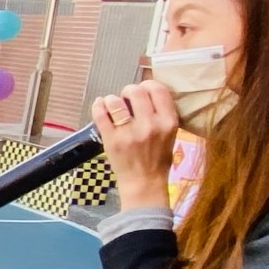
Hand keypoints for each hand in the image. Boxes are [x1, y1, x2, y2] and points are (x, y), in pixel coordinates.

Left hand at [92, 79, 180, 209]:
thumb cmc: (158, 158)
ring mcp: (129, 133)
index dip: (148, 85)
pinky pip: (100, 114)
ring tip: (113, 106)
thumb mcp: (170, 134)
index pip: (158, 89)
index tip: (143, 90)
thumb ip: (161, 113)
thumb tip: (147, 91)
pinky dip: (98, 105)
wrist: (144, 183)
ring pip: (115, 101)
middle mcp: (150, 125)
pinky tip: (101, 105)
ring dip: (112, 100)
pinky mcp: (111, 140)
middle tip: (127, 100)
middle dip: (128, 91)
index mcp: (168, 122)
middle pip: (135, 90)